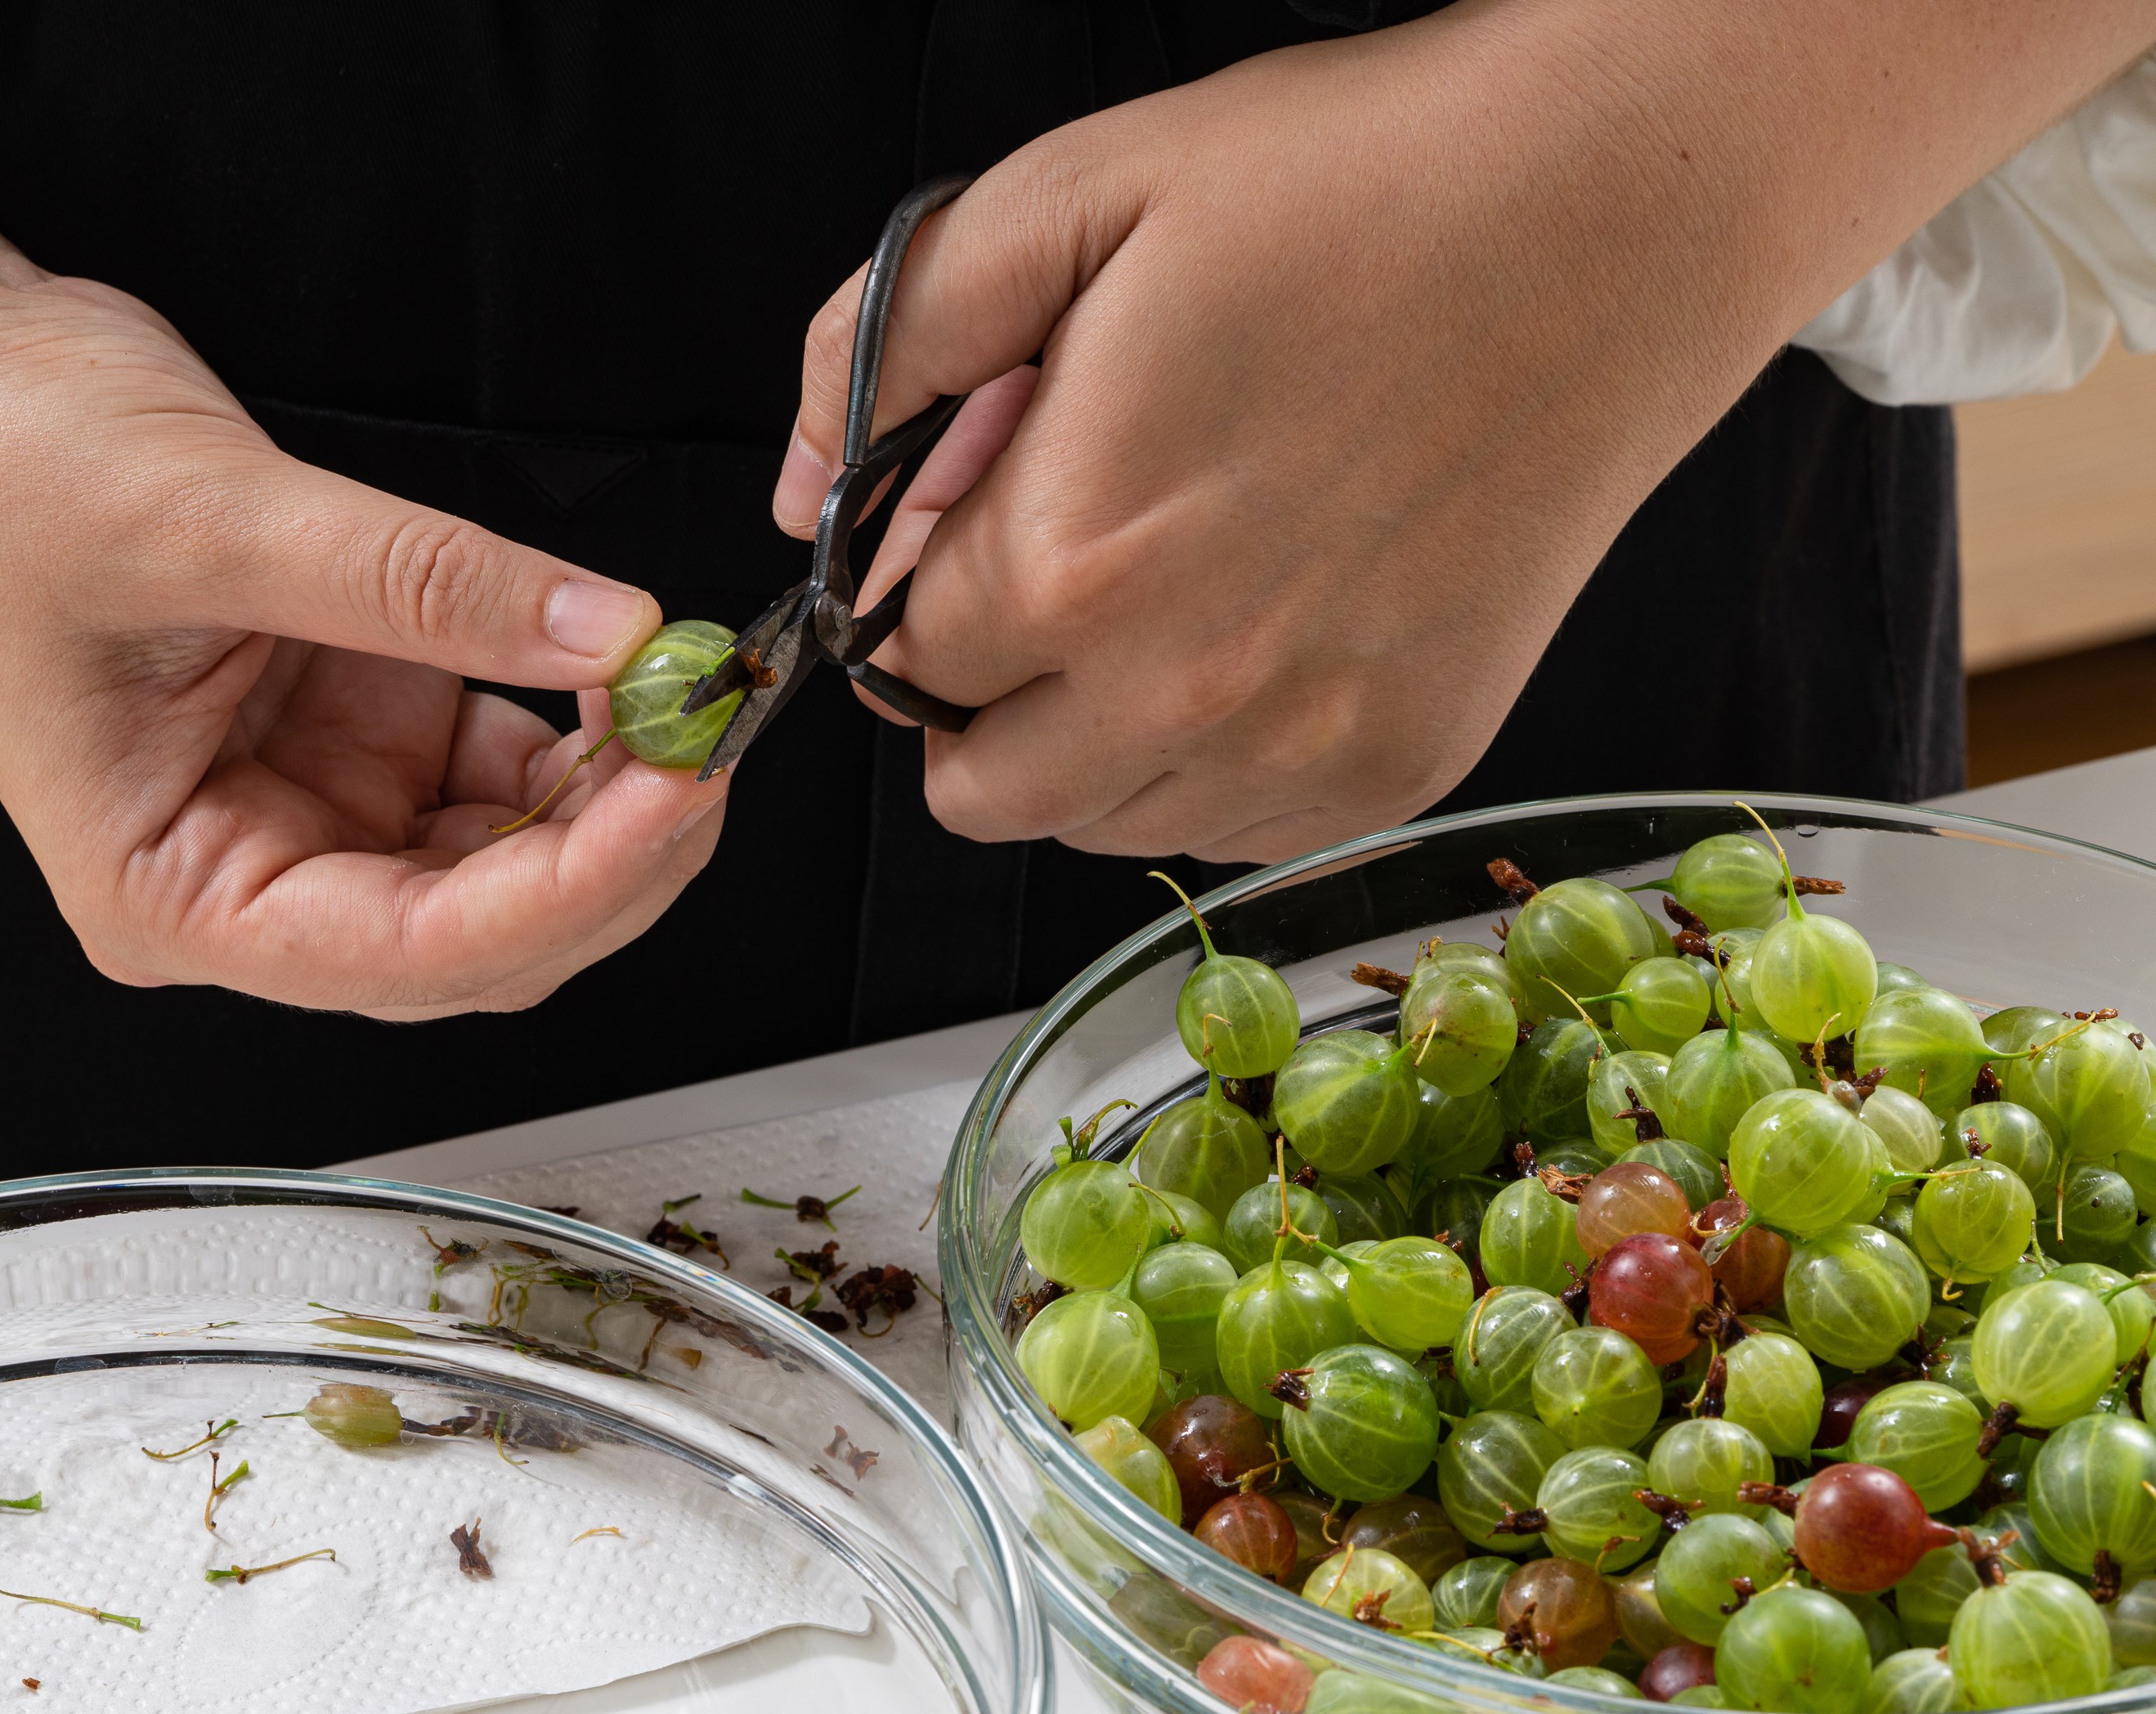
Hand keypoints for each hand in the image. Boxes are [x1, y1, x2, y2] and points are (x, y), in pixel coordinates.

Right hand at [0, 0, 729, 1018]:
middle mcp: (245, 880)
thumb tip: (610, 630)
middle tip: (712, 732)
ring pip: (509, 859)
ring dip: (610, 792)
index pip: (410, 953)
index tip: (680, 794)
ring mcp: (307, 805)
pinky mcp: (350, 725)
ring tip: (682, 685)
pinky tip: (619, 660)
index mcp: (170, 895)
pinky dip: (574, 721)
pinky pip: (498, 762)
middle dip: (612, 850)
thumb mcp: (209, 518)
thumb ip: (424, 586)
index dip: (569, 890)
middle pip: (482, 932)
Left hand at [776, 0, 2155, 864]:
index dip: (912, 580)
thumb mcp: (1069, 198)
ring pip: (1097, 822)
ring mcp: (1303, 744)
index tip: (970, 509)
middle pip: (975, 788)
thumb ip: (886, 346)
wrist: (1612, 212)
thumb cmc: (1352, 185)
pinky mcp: (1402, 762)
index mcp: (1077, 560)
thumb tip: (800, 491)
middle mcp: (1184, 691)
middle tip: (1047, 562)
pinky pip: (1231, 828)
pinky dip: (1207, 758)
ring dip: (1083, 736)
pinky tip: (1254, 626)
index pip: (896, 659)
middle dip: (972, 690)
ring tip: (1162, 582)